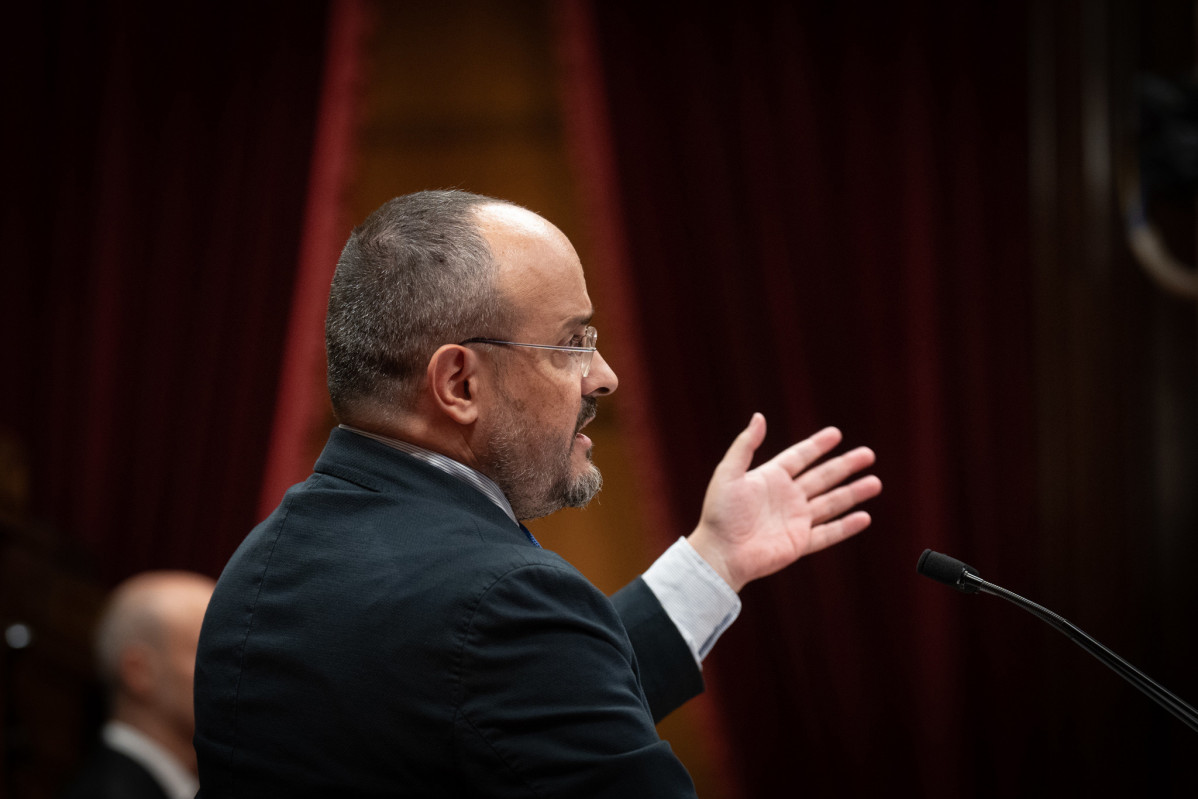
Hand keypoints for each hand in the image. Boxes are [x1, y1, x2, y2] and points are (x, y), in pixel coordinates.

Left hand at [687, 414, 881, 591]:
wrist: (719, 554)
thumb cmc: (719, 515)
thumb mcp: (728, 474)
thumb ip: (744, 446)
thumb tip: (759, 417)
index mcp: (770, 478)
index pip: (799, 457)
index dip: (817, 445)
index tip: (836, 434)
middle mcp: (786, 497)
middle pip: (822, 477)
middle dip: (845, 465)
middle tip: (868, 454)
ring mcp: (795, 520)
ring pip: (831, 503)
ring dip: (853, 493)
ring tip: (875, 482)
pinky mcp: (799, 543)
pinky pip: (828, 533)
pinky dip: (846, 526)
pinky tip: (864, 517)